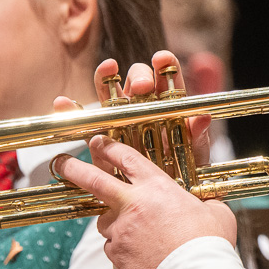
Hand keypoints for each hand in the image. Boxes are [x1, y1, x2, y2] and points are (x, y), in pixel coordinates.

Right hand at [52, 50, 212, 166]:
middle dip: (140, 78)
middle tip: (142, 86)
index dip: (166, 65)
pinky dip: (73, 110)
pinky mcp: (100, 142)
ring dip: (106, 80)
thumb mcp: (193, 159)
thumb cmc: (184, 179)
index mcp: (170, 110)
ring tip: (106, 69)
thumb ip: (197, 138)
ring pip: (111, 96)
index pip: (168, 81)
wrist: (161, 209)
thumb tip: (203, 118)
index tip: (163, 59)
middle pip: (138, 83)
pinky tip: (65, 101)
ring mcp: (120, 124)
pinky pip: (86, 122)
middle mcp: (143, 111)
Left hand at [56, 134, 235, 268]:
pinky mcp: (116, 253)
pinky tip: (141, 254)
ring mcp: (120, 229)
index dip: (110, 147)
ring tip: (136, 234)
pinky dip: (121, 247)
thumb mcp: (215, 211)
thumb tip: (206, 202)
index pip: (126, 158)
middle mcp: (133, 204)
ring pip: (104, 220)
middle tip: (62, 163)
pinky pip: (112, 246)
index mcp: (157, 187)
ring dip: (113, 222)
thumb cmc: (209, 245)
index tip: (98, 143)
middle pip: (93, 180)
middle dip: (74, 168)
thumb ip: (202, 201)